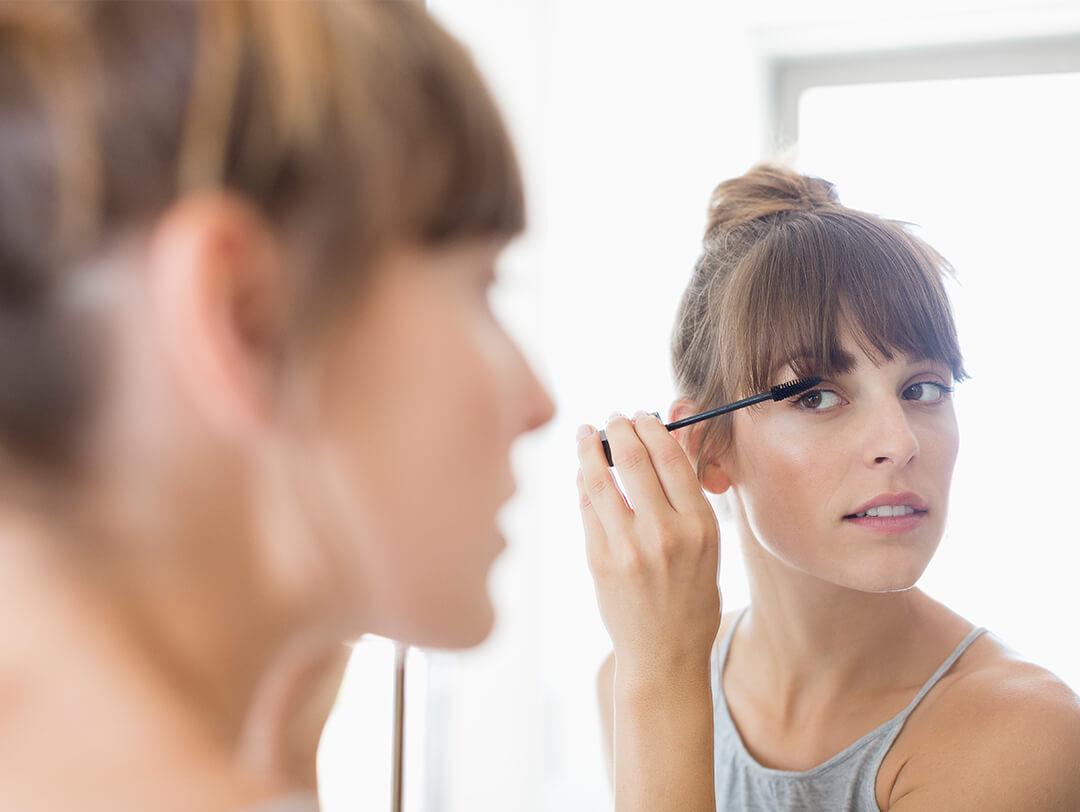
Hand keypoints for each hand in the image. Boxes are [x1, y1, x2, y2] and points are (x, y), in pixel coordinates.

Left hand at [576, 411, 720, 680]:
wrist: (664, 655)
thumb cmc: (690, 598)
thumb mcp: (707, 546)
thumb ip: (686, 498)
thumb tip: (666, 443)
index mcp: (700, 526)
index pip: (671, 457)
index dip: (652, 428)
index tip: (641, 417)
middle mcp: (665, 532)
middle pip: (634, 458)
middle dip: (619, 428)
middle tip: (613, 417)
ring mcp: (628, 547)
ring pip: (600, 479)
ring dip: (589, 448)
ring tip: (585, 433)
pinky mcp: (599, 560)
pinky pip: (587, 508)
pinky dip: (583, 484)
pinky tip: (582, 473)